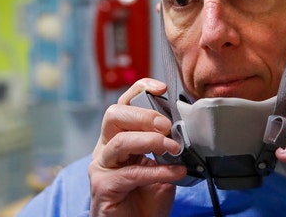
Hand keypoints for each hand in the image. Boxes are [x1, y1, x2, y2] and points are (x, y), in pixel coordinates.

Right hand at [89, 78, 186, 216]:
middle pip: (115, 115)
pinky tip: (176, 173)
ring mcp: (102, 167)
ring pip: (120, 141)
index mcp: (118, 138)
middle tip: (167, 126)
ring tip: (174, 148)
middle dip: (144, 115)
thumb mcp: (163, 166)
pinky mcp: (103, 187)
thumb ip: (168, 147)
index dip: (140, 89)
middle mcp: (106, 148)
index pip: (124, 104)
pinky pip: (131, 173)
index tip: (161, 88)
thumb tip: (184, 130)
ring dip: (151, 141)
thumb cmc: (147, 199)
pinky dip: (157, 171)